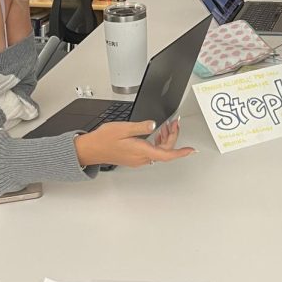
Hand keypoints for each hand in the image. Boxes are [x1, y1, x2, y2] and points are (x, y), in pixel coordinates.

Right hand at [74, 119, 193, 168]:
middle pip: (165, 150)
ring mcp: (138, 159)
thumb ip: (141, 126)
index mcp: (141, 151)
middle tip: (175, 123)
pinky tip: (155, 133)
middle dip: (173, 136)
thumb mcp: (123, 128)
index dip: (181, 152)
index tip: (191, 150)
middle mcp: (141, 158)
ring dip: (165, 138)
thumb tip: (154, 124)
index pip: (167, 154)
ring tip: (166, 126)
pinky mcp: (135, 157)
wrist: (91, 149)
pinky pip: (151, 151)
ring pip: (159, 151)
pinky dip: (157, 142)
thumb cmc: (103, 140)